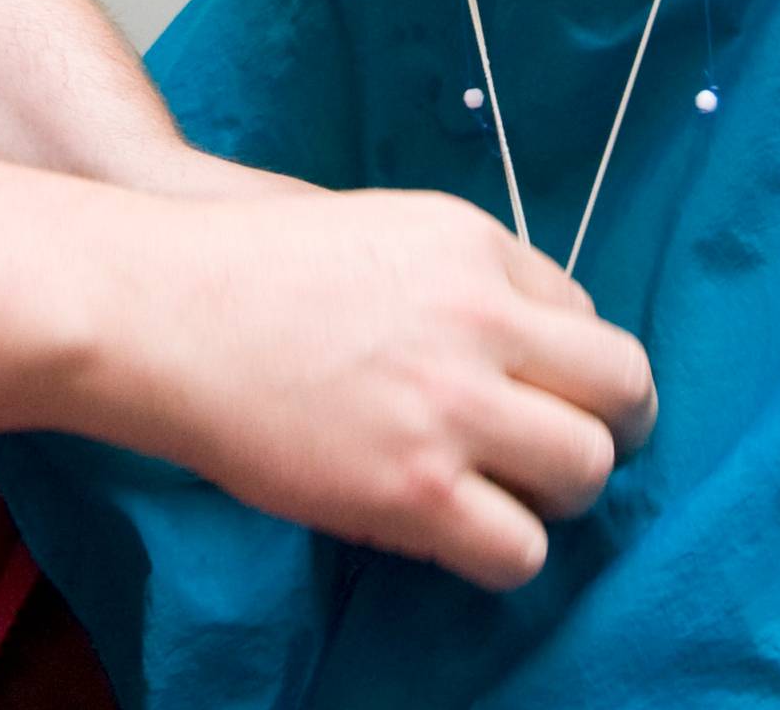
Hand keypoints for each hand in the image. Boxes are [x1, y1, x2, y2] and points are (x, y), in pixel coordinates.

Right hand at [85, 186, 656, 589]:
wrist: (158, 310)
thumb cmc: (244, 269)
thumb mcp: (376, 228)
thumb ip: (456, 276)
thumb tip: (520, 338)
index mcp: (472, 245)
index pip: (585, 314)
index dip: (567, 363)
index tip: (535, 389)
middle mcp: (481, 318)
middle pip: (620, 387)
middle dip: (609, 427)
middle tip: (566, 451)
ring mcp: (451, 406)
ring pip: (584, 471)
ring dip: (558, 493)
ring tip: (509, 497)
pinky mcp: (414, 489)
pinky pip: (519, 548)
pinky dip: (504, 552)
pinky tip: (462, 535)